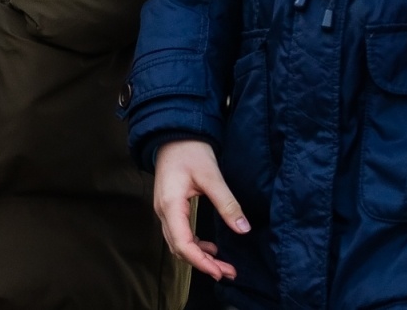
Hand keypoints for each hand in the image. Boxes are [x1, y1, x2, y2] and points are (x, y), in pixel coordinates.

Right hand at [153, 140, 249, 280]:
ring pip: (178, 244)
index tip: (220, 271)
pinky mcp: (170, 208)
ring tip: (222, 265)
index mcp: (171, 205)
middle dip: (203, 264)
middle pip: (180, 248)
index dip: (201, 262)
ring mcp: (164, 210)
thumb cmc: (190, 150)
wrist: (174, 134)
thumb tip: (243, 229)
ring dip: (199, 256)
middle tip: (228, 272)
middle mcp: (163, 211)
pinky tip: (210, 248)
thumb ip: (227, 203)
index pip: (183, 243)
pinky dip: (194, 244)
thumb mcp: (212, 176)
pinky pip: (179, 234)